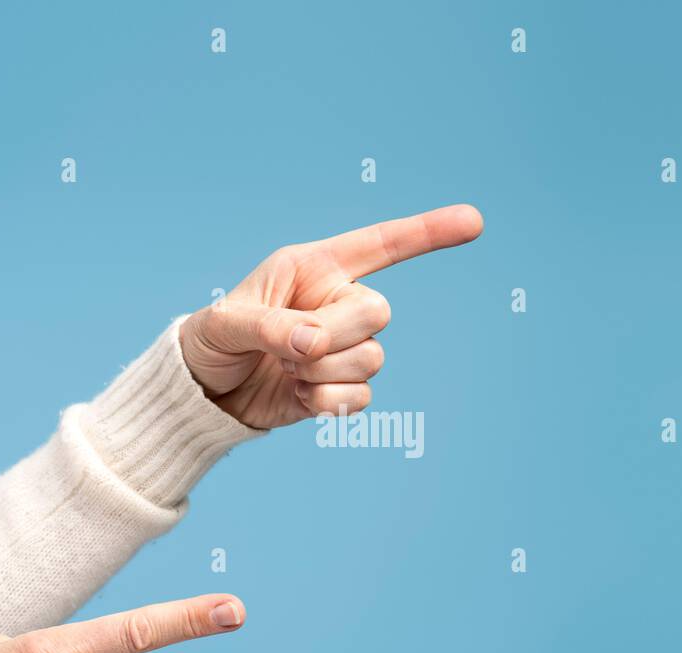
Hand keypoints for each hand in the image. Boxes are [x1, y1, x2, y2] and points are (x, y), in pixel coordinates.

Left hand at [179, 203, 483, 428]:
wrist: (207, 392)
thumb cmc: (213, 340)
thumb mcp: (228, 324)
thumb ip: (273, 327)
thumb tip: (316, 345)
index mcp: (316, 268)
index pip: (381, 244)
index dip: (428, 232)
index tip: (474, 221)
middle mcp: (337, 302)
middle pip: (378, 312)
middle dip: (334, 334)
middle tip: (289, 348)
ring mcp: (343, 346)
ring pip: (372, 359)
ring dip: (322, 373)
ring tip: (285, 370)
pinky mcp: (341, 387)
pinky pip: (361, 396)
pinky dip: (327, 402)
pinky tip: (297, 395)